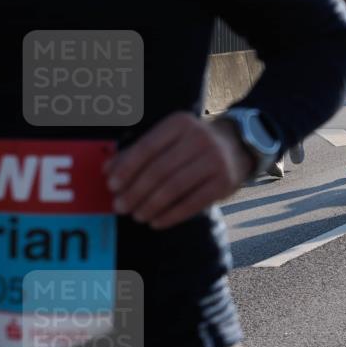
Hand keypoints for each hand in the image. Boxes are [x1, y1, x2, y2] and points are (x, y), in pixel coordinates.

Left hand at [103, 112, 252, 229]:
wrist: (237, 146)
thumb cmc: (191, 145)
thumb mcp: (168, 139)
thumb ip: (137, 152)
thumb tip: (108, 170)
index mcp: (180, 124)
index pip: (147, 147)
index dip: (127, 169)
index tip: (112, 186)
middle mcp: (199, 139)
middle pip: (160, 170)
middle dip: (136, 192)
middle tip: (120, 207)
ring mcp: (214, 161)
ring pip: (174, 188)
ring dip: (151, 206)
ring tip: (137, 216)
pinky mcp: (224, 182)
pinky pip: (192, 203)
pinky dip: (171, 215)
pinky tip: (157, 222)